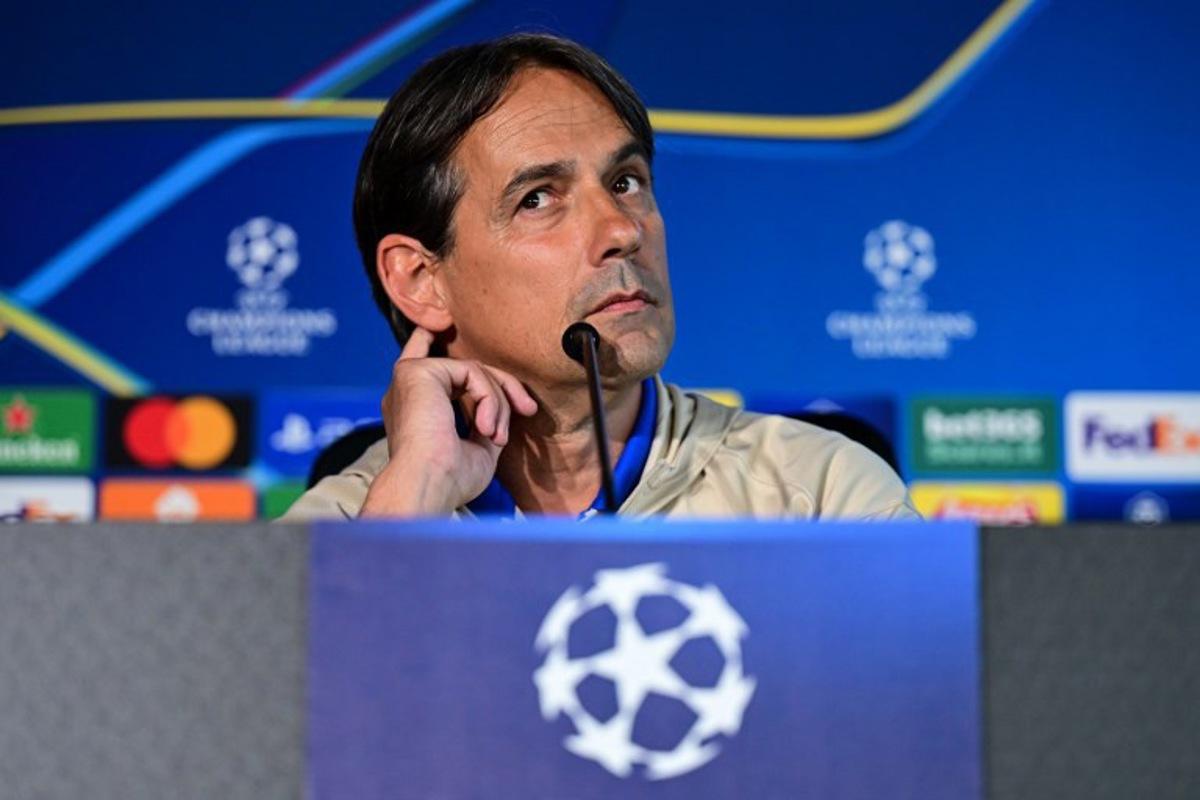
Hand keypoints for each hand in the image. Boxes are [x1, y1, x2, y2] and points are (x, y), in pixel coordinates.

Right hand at [360, 328, 537, 516]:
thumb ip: (485, 424)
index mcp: (413, 408)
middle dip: (503, 387)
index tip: (437, 328)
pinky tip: (486, 427)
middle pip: (465, 369)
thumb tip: (501, 412)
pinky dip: (489, 398)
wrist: (428, 485)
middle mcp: (407, 390)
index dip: (426, 341)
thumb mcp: (477, 449)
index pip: (419, 362)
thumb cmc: (449, 479)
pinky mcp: (418, 371)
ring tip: (497, 435)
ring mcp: (410, 378)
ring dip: (498, 401)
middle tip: (528, 409)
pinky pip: (471, 371)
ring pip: (473, 370)